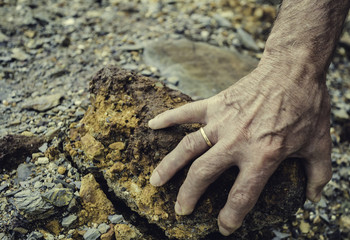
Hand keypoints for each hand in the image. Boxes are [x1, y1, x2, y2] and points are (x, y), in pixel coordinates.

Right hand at [148, 64, 331, 235]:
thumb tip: (315, 197)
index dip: (230, 217)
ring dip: (169, 167)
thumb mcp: (320, 143)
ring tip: (154, 181)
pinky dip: (168, 118)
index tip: (223, 226)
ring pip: (187, 148)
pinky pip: (187, 112)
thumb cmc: (307, 106)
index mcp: (262, 155)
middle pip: (203, 175)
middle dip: (188, 196)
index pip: (241, 195)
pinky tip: (151, 125)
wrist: (293, 69)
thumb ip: (319, 174)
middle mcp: (236, 141)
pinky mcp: (216, 104)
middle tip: (181, 209)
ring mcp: (222, 122)